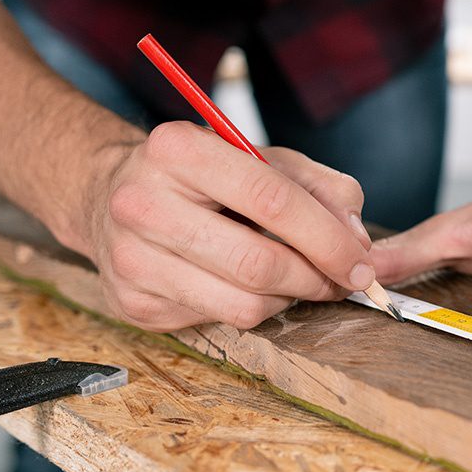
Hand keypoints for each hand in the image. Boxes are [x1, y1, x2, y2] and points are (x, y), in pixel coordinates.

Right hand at [83, 121, 372, 330]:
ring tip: (300, 281)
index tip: (362, 263)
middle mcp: (143, 203)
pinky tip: (254, 287)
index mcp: (180, 150)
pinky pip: (219, 320)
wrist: (110, 196)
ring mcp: (131, 258)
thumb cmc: (203, 177)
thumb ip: (322, 188)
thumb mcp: (265, 159)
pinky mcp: (131, 302)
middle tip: (341, 281)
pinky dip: (255, 310)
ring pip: (243, 305)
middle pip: (258, 262)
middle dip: (316, 279)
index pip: (272, 199)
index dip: (329, 239)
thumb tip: (357, 238)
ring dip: (290, 299)